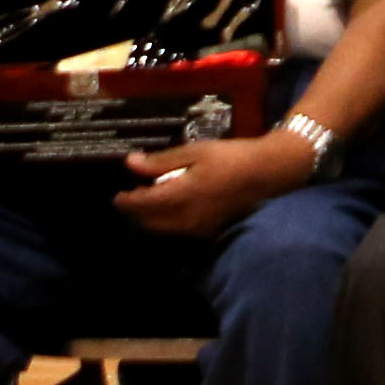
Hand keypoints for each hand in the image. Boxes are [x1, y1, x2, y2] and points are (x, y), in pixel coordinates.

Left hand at [114, 126, 311, 239]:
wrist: (267, 174)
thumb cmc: (230, 157)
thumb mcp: (195, 152)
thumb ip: (161, 161)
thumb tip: (130, 164)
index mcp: (180, 196)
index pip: (141, 206)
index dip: (125, 201)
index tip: (117, 196)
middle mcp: (186, 219)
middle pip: (148, 223)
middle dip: (137, 211)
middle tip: (135, 194)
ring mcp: (198, 229)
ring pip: (163, 229)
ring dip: (152, 218)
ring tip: (154, 198)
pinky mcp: (208, 232)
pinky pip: (179, 231)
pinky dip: (168, 221)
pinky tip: (174, 205)